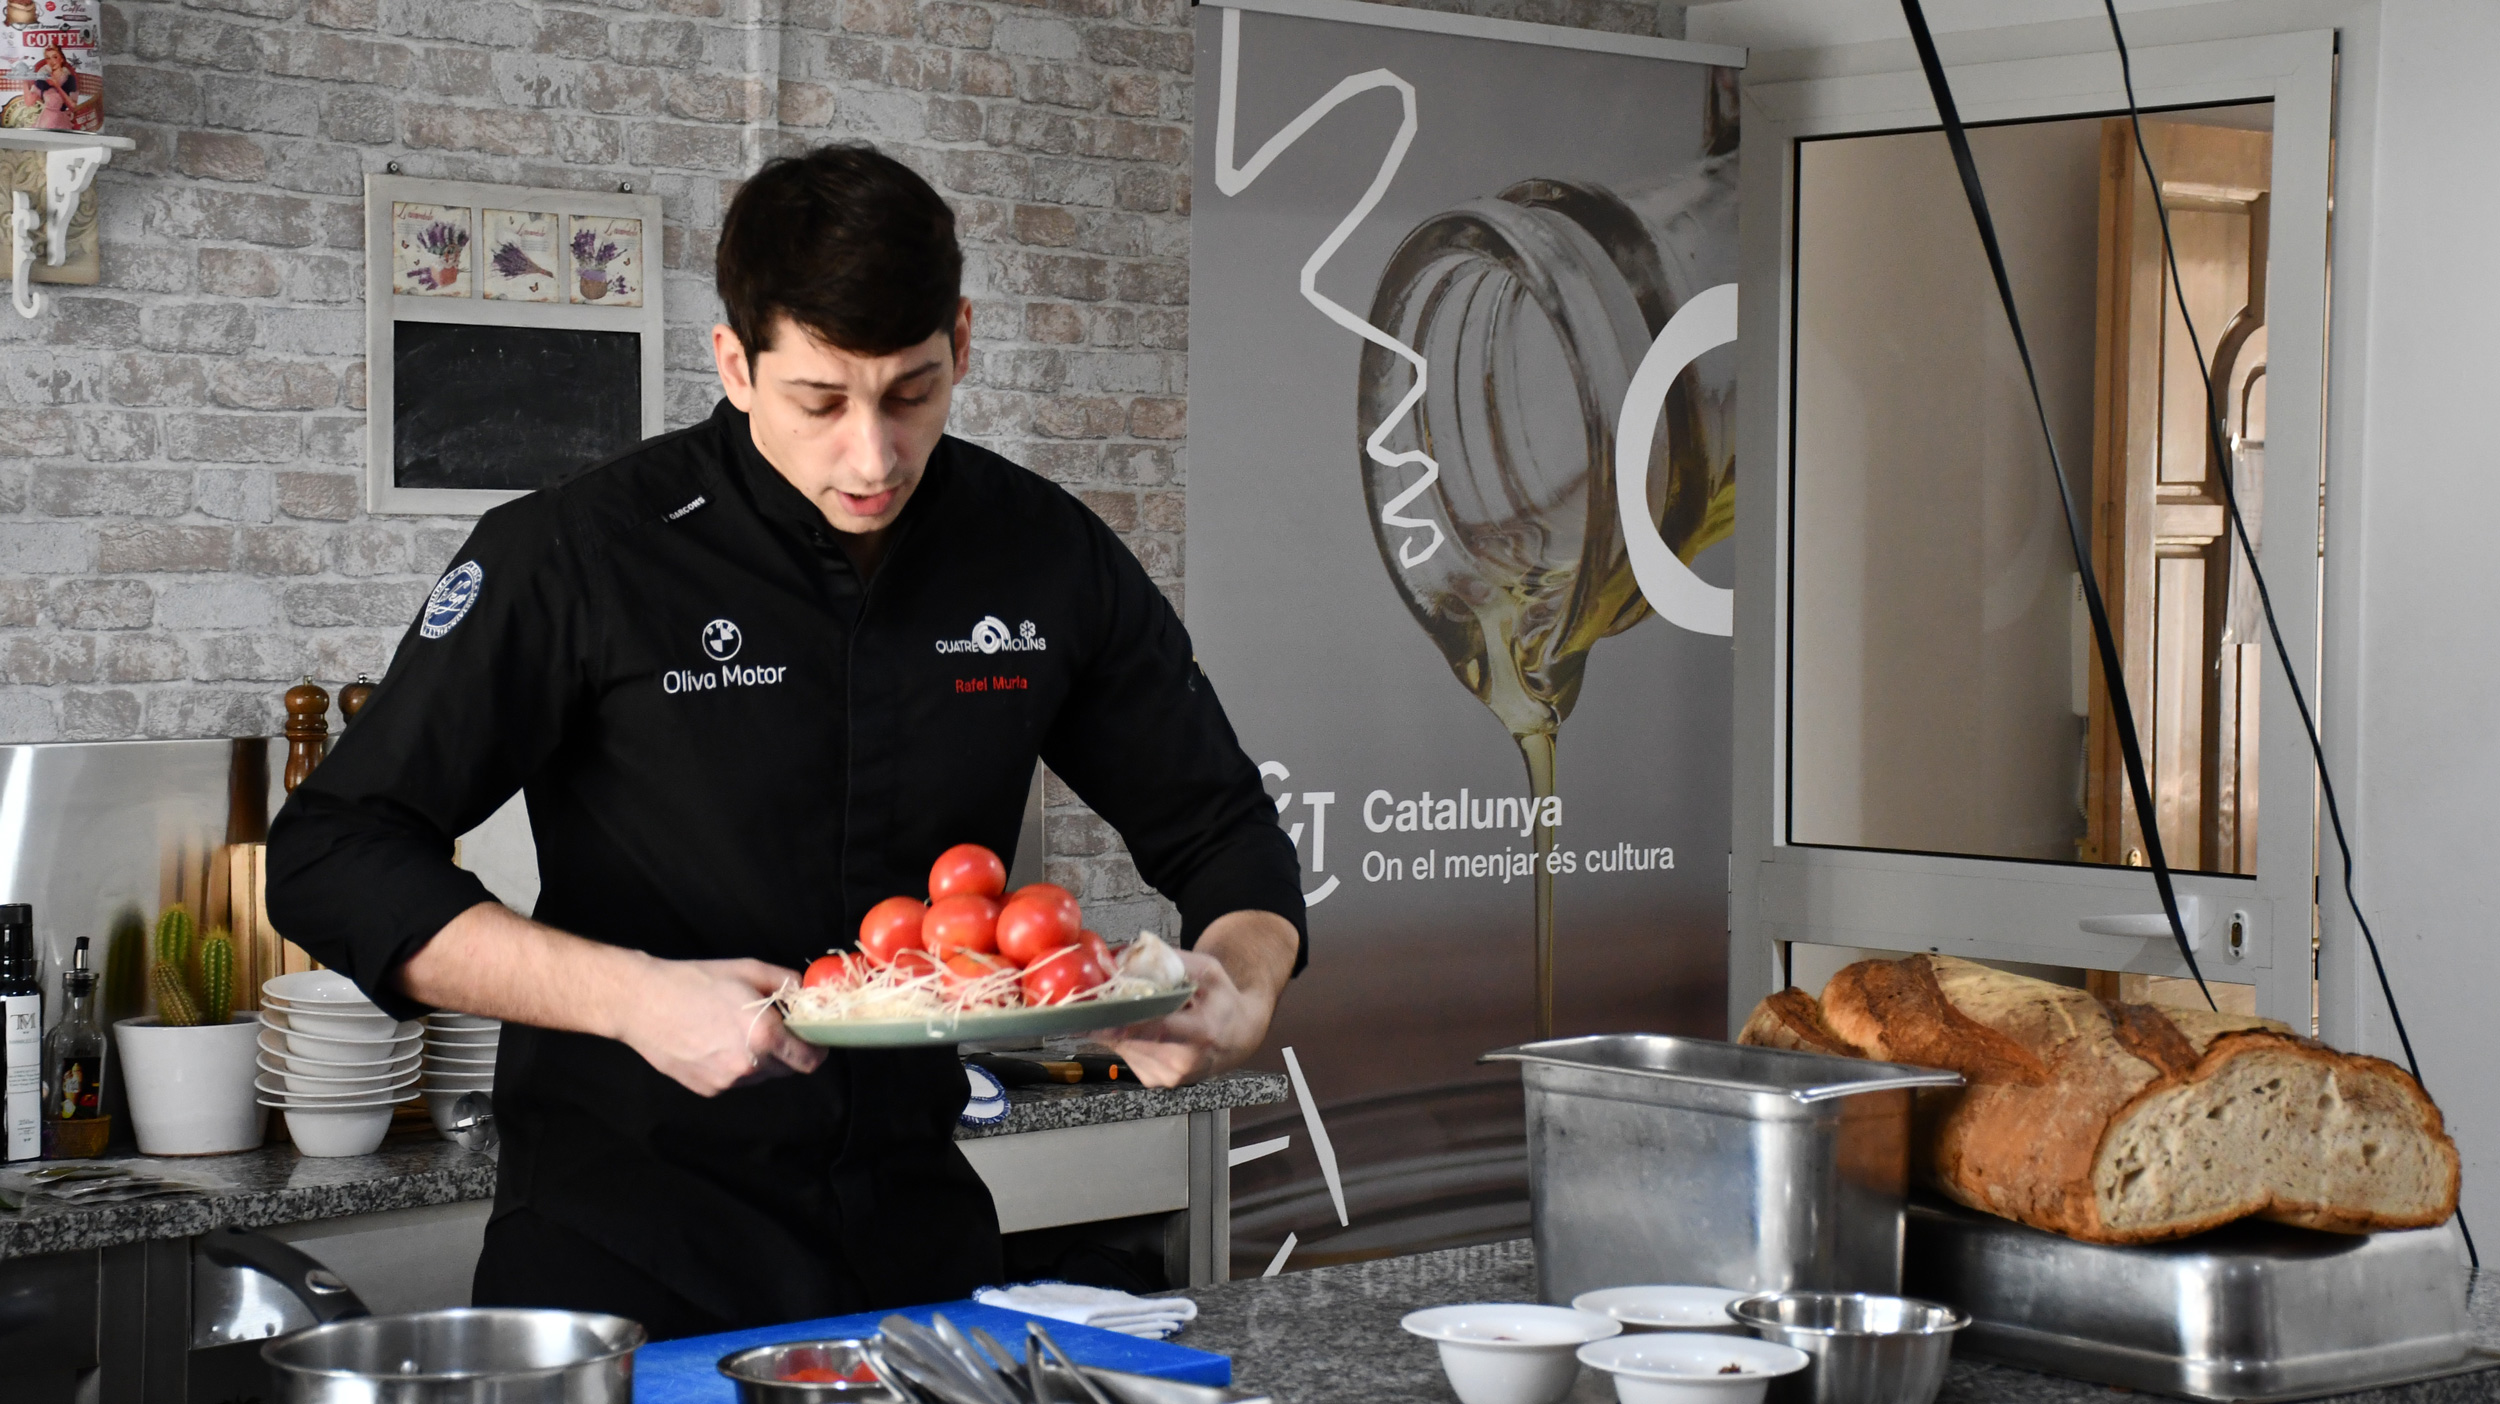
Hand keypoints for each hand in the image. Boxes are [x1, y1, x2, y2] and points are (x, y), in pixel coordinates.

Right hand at [614, 956, 823, 1095]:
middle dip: (788, 1050)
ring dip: (761, 1058)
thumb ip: (788, 983)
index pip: (810, 1060)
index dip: (816, 1048)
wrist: (642, 1003)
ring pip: (761, 1076)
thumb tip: (809, 994)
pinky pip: (735, 1080)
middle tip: (772, 1026)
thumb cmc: (694, 982)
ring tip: (736, 1030)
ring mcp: (726, 1082)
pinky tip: (716, 1042)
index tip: (812, 1037)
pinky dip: (736, 1065)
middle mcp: (749, 1066)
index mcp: (765, 1036)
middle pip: (788, 1068)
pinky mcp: (707, 1089)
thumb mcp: (749, 970)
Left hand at [1101, 910, 1296, 1087]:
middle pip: (1132, 1038)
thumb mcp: (1208, 971)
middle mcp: (1185, 1061)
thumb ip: (1172, 962)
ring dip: (1116, 1026)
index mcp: (1202, 1032)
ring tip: (1131, 1009)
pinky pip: (1126, 1055)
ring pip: (1123, 1047)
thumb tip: (1129, 958)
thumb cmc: (1222, 1001)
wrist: (1239, 1038)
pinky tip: (1141, 1027)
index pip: (1157, 1029)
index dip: (1124, 1022)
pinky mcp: (1155, 1081)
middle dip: (1113, 1016)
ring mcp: (1169, 1076)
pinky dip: (1125, 1038)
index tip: (1096, 1015)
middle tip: (1103, 997)